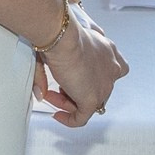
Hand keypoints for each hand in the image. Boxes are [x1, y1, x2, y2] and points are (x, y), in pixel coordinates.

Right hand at [38, 10, 127, 126]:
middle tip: (58, 87)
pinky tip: (58, 115)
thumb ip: (60, 66)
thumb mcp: (66, 44)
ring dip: (70, 102)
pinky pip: (82, 118)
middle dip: (77, 89)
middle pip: (98, 88)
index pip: (111, 69)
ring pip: (89, 103)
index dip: (93, 76)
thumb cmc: (63, 34)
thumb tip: (42, 90)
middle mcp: (112, 68)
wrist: (63, 37)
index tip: (76, 77)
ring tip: (52, 96)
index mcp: (108, 51)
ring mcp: (104, 85)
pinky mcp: (93, 99)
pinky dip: (69, 119)